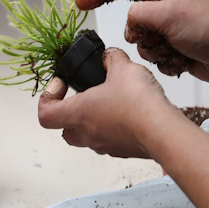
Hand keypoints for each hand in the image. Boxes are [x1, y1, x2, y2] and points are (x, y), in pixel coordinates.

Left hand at [39, 47, 208, 207]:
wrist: (163, 131)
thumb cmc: (137, 104)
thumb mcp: (121, 67)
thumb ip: (111, 58)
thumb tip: (108, 56)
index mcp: (78, 113)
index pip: (45, 113)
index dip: (48, 97)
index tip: (62, 85)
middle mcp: (87, 134)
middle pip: (65, 130)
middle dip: (69, 113)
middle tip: (83, 97)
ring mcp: (106, 146)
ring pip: (88, 137)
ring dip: (93, 121)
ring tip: (110, 101)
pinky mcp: (123, 151)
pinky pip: (111, 141)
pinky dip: (114, 128)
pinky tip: (129, 113)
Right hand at [75, 0, 208, 89]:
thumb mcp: (167, 13)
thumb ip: (137, 15)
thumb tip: (129, 27)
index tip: (80, 2)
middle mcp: (162, 7)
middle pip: (131, 22)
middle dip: (141, 35)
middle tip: (160, 36)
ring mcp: (167, 30)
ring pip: (140, 44)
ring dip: (155, 51)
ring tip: (177, 47)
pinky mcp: (172, 49)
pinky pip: (152, 58)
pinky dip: (165, 62)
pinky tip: (183, 58)